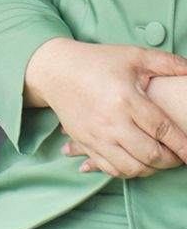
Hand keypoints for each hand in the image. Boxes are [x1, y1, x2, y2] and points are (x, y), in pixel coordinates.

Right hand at [26, 38, 186, 177]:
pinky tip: (138, 162)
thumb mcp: (133, 56)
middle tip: (179, 155)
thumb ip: (168, 63)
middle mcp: (111, 122)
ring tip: (160, 160)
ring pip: (131, 168)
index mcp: (126, 100)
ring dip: (151, 169)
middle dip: (171, 160)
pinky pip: (110, 169)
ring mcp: (96, 136)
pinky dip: (129, 171)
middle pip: (150, 154)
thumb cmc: (96, 62)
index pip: (163, 130)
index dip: (183, 144)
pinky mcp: (85, 143)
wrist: (54, 71)